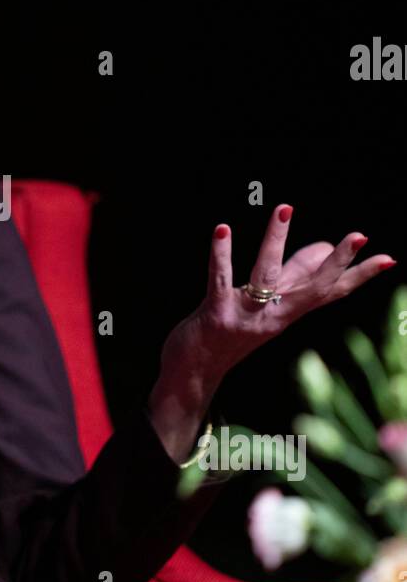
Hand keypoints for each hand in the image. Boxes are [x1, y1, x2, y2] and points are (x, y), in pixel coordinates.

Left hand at [156, 203, 395, 405]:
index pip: (331, 291)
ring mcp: (246, 317)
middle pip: (312, 288)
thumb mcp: (269, 304)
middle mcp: (274, 316)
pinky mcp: (216, 315)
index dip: (360, 275)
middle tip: (360, 235)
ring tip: (285, 208)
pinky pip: (219, 281)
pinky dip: (221, 255)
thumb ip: (296, 275)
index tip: (388, 258)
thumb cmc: (232, 329)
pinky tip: (222, 229)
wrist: (194, 373)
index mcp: (289, 311)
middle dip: (337, 262)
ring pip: (265, 275)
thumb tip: (325, 245)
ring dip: (275, 240)